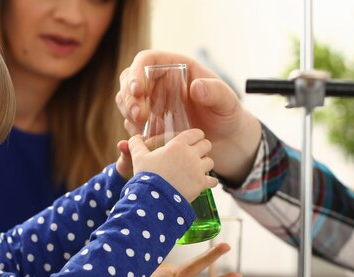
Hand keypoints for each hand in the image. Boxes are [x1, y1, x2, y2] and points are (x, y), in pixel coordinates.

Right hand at [115, 50, 262, 183]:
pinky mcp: (149, 120)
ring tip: (143, 127)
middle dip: (128, 98)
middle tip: (138, 116)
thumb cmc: (227, 114)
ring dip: (128, 113)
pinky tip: (148, 137)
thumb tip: (196, 87)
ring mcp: (152, 101)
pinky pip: (132, 122)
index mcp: (175, 67)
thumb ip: (216, 93)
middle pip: (129, 81)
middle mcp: (159, 81)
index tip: (137, 91)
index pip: (146, 60)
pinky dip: (134, 129)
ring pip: (126, 100)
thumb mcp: (227, 103)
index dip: (137, 73)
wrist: (224, 138)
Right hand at [126, 130, 217, 202]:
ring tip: (197, 169)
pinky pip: (213, 180)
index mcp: (178, 145)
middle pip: (206, 145)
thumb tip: (135, 137)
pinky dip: (210, 181)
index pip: (196, 133)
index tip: (193, 140)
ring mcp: (198, 170)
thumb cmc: (146, 176)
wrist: (153, 198)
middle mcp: (191, 155)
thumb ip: (136, 144)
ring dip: (205, 164)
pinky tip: (204, 182)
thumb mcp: (138, 158)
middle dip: (202, 148)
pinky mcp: (201, 184)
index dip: (195, 136)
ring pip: (210, 162)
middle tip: (196, 154)